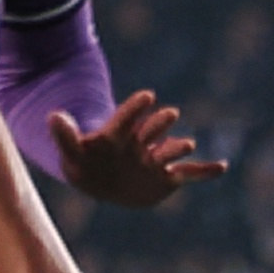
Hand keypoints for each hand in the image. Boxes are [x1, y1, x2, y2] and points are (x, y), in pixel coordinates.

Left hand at [49, 90, 228, 209]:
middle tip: (169, 114)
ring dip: (177, 147)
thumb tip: (51, 116)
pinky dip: (205, 171)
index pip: (126, 119)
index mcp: (119, 134)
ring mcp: (155, 159)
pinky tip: (222, 167)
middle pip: (151, 131)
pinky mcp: (166, 176)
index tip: (147, 96)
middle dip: (159, 124)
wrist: (102, 177)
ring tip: (186, 145)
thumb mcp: (71, 150)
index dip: (135, 109)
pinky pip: (189, 173)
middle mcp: (141, 142)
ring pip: (169, 151)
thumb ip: (64, 135)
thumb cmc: (85, 159)